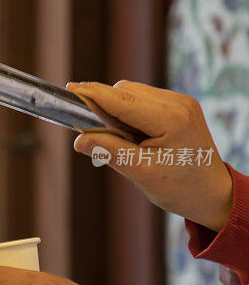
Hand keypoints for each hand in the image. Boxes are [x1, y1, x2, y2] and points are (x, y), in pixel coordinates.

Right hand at [67, 80, 232, 231]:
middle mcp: (178, 103)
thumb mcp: (141, 173)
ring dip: (116, 108)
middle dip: (103, 104)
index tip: (70, 90)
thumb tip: (79, 140)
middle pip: (125, 90)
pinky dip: (130, 110)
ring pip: (134, 91)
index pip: (120, 99)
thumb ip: (110, 152)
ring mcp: (182, 101)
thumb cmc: (181, 189)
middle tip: (88, 127)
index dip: (93, 94)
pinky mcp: (181, 105)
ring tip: (116, 137)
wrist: (213, 194)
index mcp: (170, 120)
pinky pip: (145, 98)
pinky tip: (131, 133)